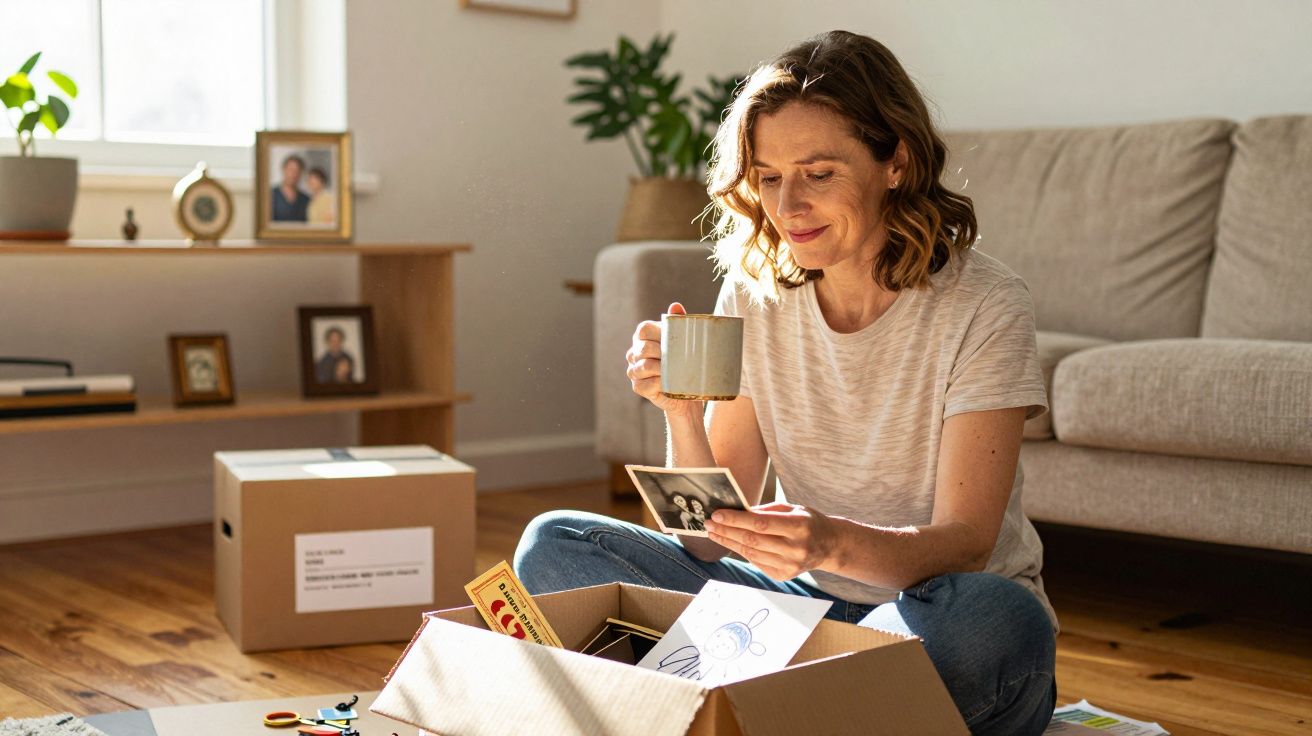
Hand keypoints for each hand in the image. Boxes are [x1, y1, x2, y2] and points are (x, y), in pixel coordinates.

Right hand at [626, 302, 700, 418]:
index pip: (643, 329)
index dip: (658, 334)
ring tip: (676, 371)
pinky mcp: (638, 387)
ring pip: (644, 366)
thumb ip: (678, 322)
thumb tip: (675, 306)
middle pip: (644, 347)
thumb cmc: (684, 360)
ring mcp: (634, 370)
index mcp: (643, 337)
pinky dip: (660, 384)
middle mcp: (634, 352)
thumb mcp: (684, 340)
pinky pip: (646, 384)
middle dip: (663, 353)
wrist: (687, 388)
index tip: (674, 340)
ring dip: (662, 369)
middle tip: (679, 358)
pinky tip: (669, 384)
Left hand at [704, 502, 838, 580]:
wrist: (829, 546)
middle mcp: (795, 549)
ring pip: (751, 553)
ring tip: (714, 532)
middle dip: (727, 531)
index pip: (761, 524)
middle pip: (752, 540)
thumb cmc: (808, 521)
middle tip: (708, 523)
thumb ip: (766, 511)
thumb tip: (737, 511)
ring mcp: (790, 565)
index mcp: (799, 527)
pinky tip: (730, 542)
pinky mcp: (783, 576)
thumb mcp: (792, 508)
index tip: (717, 514)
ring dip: (729, 542)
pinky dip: (742, 551)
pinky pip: (756, 562)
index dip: (736, 520)